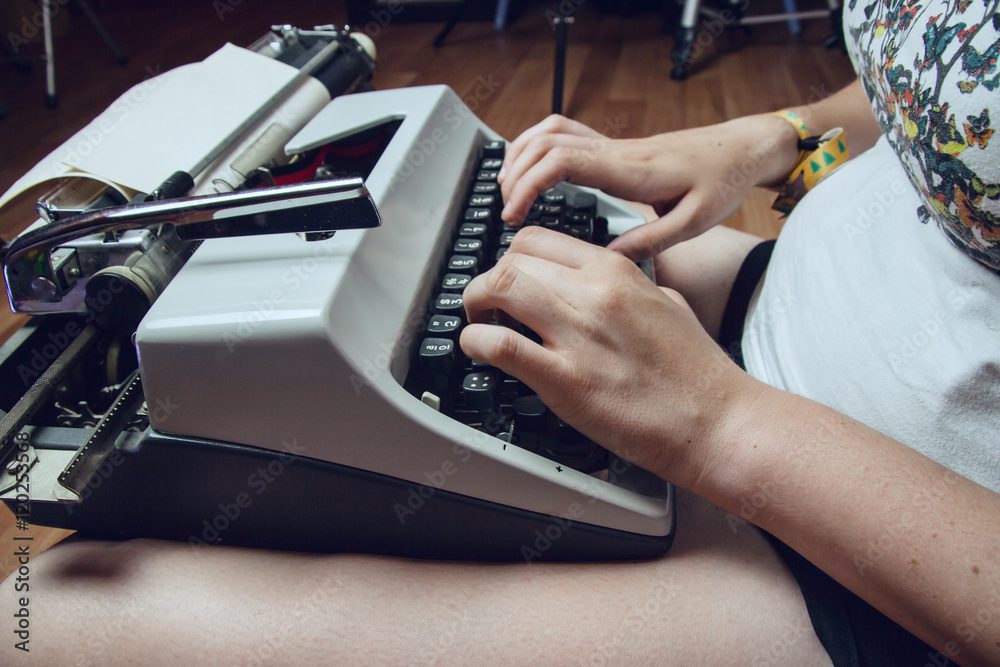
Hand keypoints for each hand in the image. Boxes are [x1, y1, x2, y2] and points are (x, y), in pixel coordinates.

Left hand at [459, 226, 752, 486]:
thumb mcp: (667, 304)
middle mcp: (594, 293)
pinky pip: (499, 345)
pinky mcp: (566, 379)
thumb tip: (602, 285)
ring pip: (499, 287)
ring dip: (476, 305)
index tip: (509, 282)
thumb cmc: (696, 372)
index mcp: (616, 272)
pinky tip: (479, 351)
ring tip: (480, 325)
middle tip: (489, 308)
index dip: (511, 260)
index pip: (538, 240)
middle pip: (511, 259)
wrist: (717, 420)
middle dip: (488, 282)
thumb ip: (630, 286)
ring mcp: (579, 334)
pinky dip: (475, 343)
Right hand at [497, 114, 798, 259]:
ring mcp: (614, 144)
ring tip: (507, 190)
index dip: (527, 186)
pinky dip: (540, 145)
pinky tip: (533, 168)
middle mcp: (616, 151)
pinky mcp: (617, 146)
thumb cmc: (723, 181)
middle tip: (505, 212)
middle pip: (546, 143)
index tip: (512, 217)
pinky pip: (568, 132)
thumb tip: (606, 259)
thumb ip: (651, 241)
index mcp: (629, 170)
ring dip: (522, 155)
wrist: (743, 148)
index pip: (561, 162)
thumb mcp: (696, 221)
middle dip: (515, 175)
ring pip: (551, 131)